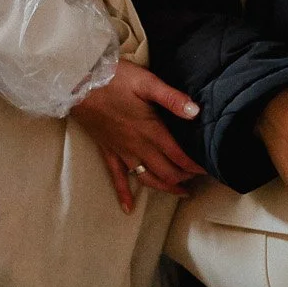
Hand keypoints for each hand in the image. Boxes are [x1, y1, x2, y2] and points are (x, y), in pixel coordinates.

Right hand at [69, 60, 204, 212]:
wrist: (77, 83)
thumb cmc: (114, 79)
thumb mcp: (146, 82)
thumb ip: (172, 98)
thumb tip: (196, 112)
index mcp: (150, 130)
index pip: (178, 156)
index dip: (195, 165)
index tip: (210, 168)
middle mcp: (138, 146)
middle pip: (166, 172)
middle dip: (184, 178)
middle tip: (200, 178)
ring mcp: (122, 151)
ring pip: (146, 178)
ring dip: (165, 188)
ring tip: (180, 193)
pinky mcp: (108, 151)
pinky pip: (116, 178)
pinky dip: (124, 193)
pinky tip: (128, 208)